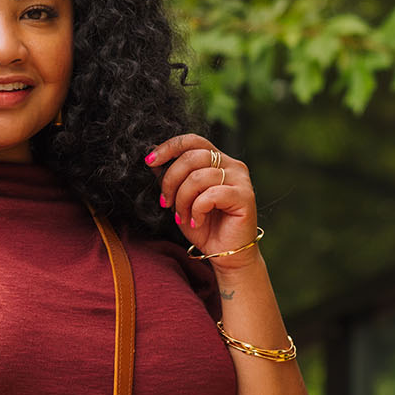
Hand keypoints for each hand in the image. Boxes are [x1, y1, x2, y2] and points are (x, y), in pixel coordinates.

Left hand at [146, 134, 259, 265]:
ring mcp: (240, 179)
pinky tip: (198, 221)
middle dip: (171, 181)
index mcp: (218, 160)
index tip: (149, 161)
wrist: (224, 253)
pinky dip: (197, 210)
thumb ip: (171, 177)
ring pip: (199, 177)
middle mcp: (232, 165)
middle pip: (192, 156)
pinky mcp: (245, 196)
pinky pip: (211, 194)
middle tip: (166, 203)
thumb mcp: (180, 199)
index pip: (192, 141)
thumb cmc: (205, 227)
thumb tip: (153, 153)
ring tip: (183, 217)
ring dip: (183, 200)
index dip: (169, 148)